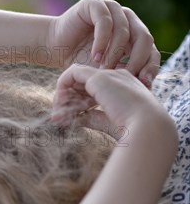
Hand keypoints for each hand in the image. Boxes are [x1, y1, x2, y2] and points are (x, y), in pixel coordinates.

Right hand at [46, 0, 159, 87]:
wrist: (54, 48)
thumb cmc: (78, 62)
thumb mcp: (105, 71)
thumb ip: (123, 74)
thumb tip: (146, 87)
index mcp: (134, 34)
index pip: (151, 49)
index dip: (150, 65)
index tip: (143, 82)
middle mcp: (126, 19)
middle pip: (143, 37)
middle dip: (136, 59)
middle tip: (125, 76)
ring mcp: (112, 9)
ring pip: (124, 31)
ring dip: (114, 53)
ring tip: (103, 70)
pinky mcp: (95, 4)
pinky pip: (105, 22)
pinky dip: (102, 42)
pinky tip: (94, 57)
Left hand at [51, 65, 170, 137]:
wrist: (147, 127)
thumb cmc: (131, 130)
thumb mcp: (107, 122)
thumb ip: (89, 117)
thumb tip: (71, 118)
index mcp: (123, 87)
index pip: (93, 89)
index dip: (78, 102)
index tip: (69, 118)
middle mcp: (116, 77)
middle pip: (82, 83)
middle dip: (66, 98)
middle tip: (58, 117)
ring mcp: (108, 75)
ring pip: (75, 77)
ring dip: (62, 96)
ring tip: (57, 114)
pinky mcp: (98, 78)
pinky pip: (71, 73)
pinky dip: (61, 87)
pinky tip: (59, 104)